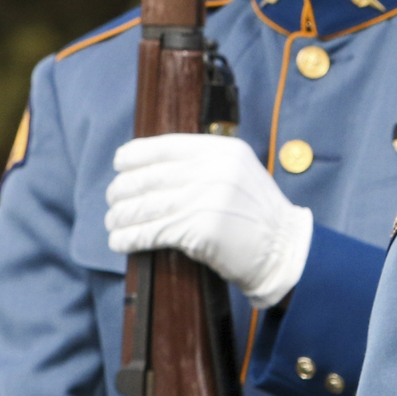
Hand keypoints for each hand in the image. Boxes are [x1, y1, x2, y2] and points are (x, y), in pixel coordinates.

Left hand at [106, 135, 309, 308]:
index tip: (120, 163)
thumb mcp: (239, 173)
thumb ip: (206, 165)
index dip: (136, 155)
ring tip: (113, 222)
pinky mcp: (199, 229)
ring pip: (147, 206)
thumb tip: (155, 168)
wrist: (284, 249)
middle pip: (151, 177)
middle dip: (123, 190)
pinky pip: (152, 232)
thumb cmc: (257, 215)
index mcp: (223, 150)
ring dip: (122, 216)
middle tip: (113, 200)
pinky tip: (120, 241)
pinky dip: (130, 238)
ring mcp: (206, 199)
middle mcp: (214, 170)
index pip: (167, 146)